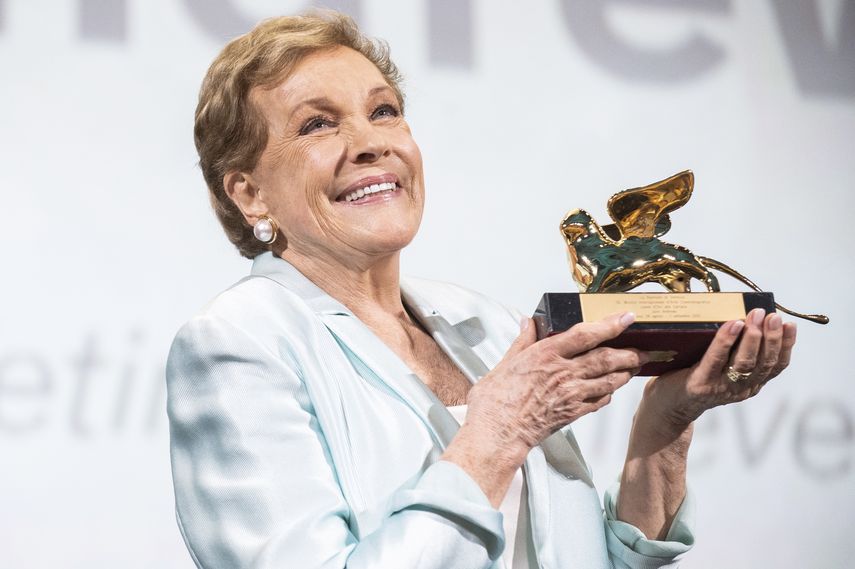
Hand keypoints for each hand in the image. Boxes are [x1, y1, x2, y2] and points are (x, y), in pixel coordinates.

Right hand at [461, 312, 647, 462]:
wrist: (497, 433)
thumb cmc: (496, 400)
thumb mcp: (506, 362)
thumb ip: (523, 341)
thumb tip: (528, 322)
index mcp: (546, 354)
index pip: (586, 334)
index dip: (610, 324)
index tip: (627, 317)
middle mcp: (563, 373)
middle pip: (606, 358)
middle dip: (629, 352)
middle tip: (641, 348)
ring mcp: (571, 394)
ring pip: (609, 380)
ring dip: (626, 372)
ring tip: (634, 366)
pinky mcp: (573, 413)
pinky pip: (599, 401)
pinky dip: (609, 393)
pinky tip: (611, 390)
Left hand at [642, 308, 797, 430]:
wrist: (667, 406)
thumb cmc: (694, 376)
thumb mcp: (721, 366)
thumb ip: (735, 349)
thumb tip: (745, 314)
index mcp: (750, 384)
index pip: (776, 366)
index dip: (786, 345)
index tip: (790, 324)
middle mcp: (740, 389)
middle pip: (763, 363)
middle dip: (772, 337)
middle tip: (773, 315)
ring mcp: (720, 388)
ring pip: (744, 362)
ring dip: (753, 337)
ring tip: (756, 316)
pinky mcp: (700, 384)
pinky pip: (716, 359)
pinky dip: (726, 340)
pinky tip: (733, 324)